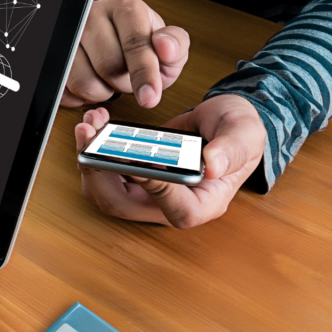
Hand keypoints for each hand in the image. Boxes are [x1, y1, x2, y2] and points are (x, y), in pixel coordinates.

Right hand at [63, 0, 189, 107]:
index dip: (144, 74)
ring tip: (109, 78)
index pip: (134, 44)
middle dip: (124, 83)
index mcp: (124, 7)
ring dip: (102, 91)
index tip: (150, 97)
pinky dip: (82, 96)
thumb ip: (176, 44)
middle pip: (108, 66)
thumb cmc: (141, 41)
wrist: (113, 37)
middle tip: (128, 76)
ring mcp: (69, 35)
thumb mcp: (168, 43)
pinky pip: (66, 89)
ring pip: (84, 81)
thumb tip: (165, 45)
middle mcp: (92, 16)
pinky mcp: (54, 55)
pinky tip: (93, 82)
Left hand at [74, 95, 265, 227]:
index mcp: (205, 204)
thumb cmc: (239, 132)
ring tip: (87, 126)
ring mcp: (149, 192)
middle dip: (99, 173)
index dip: (154, 188)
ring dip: (89, 160)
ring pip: (106, 191)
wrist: (223, 122)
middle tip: (88, 138)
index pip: (176, 210)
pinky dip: (93, 150)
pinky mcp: (133, 176)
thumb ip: (232, 149)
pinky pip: (104, 172)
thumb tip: (213, 166)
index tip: (133, 158)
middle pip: (124, 205)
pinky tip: (95, 125)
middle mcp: (172, 204)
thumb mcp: (244, 133)